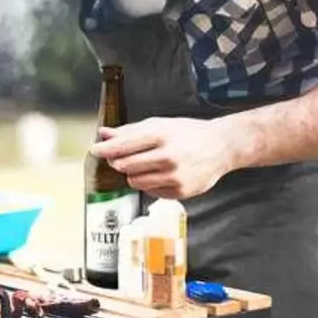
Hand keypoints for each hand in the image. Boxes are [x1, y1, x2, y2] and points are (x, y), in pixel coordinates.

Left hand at [87, 117, 237, 200]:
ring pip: (135, 181)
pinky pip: (150, 192)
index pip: (124, 145)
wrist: (222, 147)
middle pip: (125, 165)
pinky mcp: (180, 192)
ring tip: (146, 165)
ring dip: (133, 174)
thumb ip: (130, 131)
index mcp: (162, 135)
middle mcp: (168, 157)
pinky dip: (149, 184)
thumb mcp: (160, 125)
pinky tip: (161, 174)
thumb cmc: (188, 133)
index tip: (96, 150)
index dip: (105, 149)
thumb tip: (103, 134)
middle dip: (119, 162)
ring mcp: (175, 177)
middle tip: (122, 158)